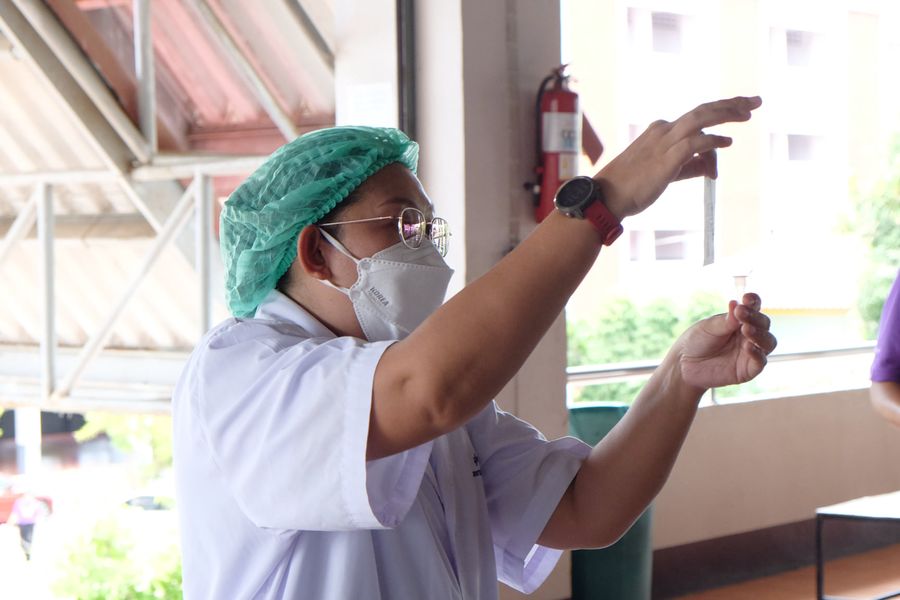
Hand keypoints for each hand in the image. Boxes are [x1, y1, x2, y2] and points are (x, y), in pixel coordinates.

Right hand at [595, 96, 761, 220]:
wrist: (606, 197)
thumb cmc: (631, 188)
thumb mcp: (667, 174)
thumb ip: (691, 166)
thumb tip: (713, 165)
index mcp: (661, 131)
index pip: (697, 117)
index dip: (722, 111)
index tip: (742, 108)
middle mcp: (663, 131)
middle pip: (703, 111)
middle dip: (731, 104)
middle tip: (755, 101)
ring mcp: (664, 143)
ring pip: (700, 119)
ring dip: (726, 114)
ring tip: (748, 113)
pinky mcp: (666, 158)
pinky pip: (695, 144)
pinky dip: (713, 141)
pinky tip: (726, 142)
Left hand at [675, 293, 776, 389]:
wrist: (684, 364)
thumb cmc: (696, 341)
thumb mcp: (709, 327)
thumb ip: (726, 321)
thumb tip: (737, 304)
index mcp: (740, 320)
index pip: (754, 308)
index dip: (754, 302)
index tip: (747, 298)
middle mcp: (749, 335)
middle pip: (764, 324)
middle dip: (755, 318)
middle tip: (742, 313)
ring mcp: (750, 352)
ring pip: (768, 342)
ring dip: (760, 335)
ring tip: (746, 329)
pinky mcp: (748, 369)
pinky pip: (760, 362)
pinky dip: (757, 353)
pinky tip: (747, 346)